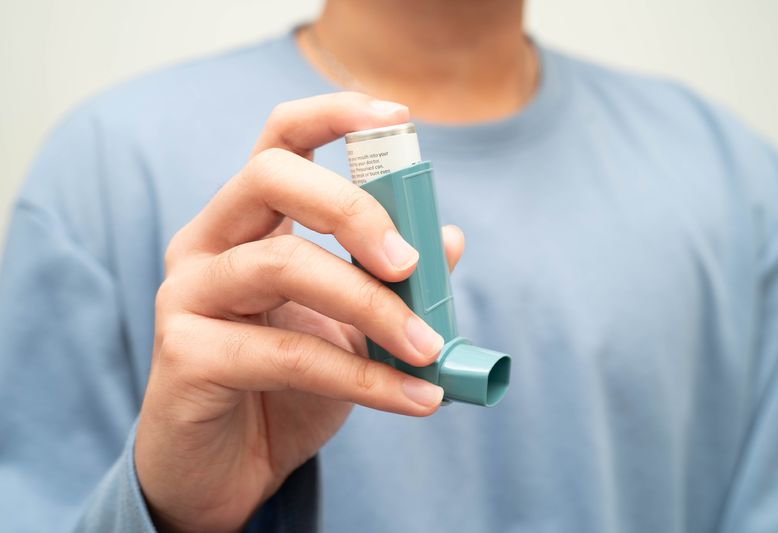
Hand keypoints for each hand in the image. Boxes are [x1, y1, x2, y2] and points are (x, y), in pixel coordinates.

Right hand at [135, 92, 464, 531]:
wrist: (228, 470)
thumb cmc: (285, 388)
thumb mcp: (349, 327)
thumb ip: (391, 281)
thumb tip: (450, 240)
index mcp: (247, 224)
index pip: (278, 141)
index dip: (334, 115)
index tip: (400, 118)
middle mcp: (207, 244)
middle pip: (272, 178)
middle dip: (354, 209)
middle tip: (411, 262)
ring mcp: (187, 295)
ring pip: (283, 266)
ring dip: (374, 307)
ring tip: (429, 350)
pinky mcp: (184, 354)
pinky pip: (287, 353)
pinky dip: (362, 376)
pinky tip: (412, 398)